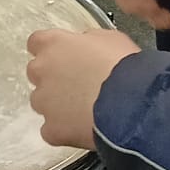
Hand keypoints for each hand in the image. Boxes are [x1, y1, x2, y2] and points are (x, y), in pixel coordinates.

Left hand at [26, 28, 139, 147]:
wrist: (132, 103)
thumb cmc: (125, 66)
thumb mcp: (110, 38)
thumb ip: (87, 41)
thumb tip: (85, 46)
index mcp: (53, 44)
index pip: (37, 42)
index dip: (52, 51)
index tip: (65, 57)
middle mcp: (41, 70)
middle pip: (38, 73)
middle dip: (54, 78)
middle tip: (79, 85)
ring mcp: (44, 102)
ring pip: (43, 102)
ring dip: (58, 105)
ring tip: (85, 110)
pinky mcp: (52, 129)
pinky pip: (52, 130)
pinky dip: (64, 131)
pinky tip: (84, 129)